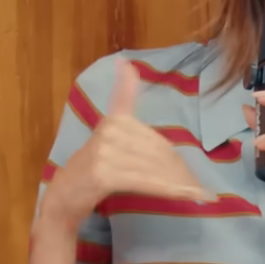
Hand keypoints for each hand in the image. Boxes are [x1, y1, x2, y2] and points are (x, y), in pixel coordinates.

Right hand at [41, 58, 213, 231]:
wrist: (62, 200)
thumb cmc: (90, 178)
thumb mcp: (109, 152)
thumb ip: (135, 144)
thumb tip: (171, 157)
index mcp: (111, 122)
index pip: (123, 97)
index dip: (126, 81)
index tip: (125, 63)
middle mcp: (109, 130)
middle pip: (158, 147)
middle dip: (181, 169)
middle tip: (201, 187)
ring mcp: (105, 150)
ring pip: (156, 166)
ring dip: (182, 183)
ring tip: (199, 195)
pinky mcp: (105, 172)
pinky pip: (148, 181)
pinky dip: (172, 190)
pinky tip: (190, 194)